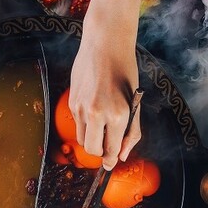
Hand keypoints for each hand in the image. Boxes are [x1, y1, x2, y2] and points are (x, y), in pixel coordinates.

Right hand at [68, 30, 140, 169]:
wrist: (105, 45)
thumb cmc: (124, 71)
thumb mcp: (135, 103)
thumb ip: (131, 132)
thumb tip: (121, 156)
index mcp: (118, 116)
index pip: (110, 150)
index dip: (110, 159)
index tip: (110, 163)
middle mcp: (97, 114)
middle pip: (93, 150)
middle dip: (100, 153)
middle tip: (107, 146)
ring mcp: (81, 109)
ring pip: (82, 140)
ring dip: (92, 139)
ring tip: (102, 126)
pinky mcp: (72, 102)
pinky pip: (77, 124)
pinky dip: (86, 124)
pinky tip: (94, 109)